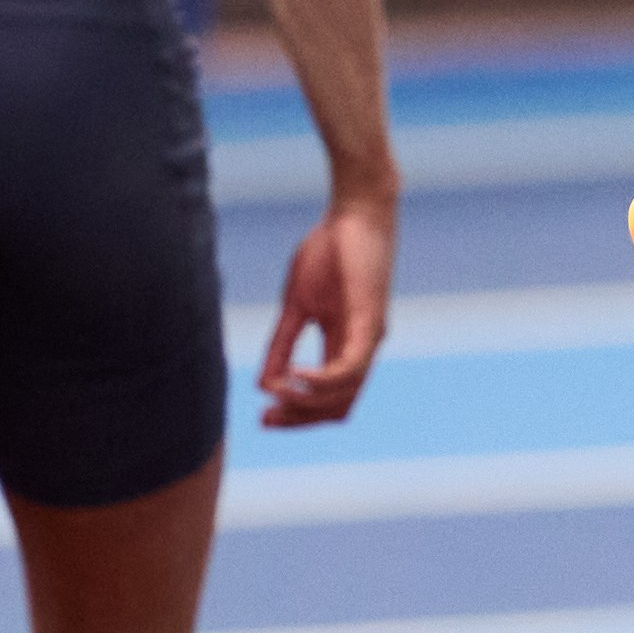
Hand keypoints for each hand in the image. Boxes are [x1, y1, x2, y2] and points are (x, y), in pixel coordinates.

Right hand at [257, 194, 395, 428]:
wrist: (357, 212)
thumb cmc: (330, 252)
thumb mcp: (296, 305)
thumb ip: (282, 345)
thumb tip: (264, 384)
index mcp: (345, 345)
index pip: (328, 399)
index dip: (298, 414)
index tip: (263, 416)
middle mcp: (362, 349)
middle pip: (337, 407)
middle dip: (300, 418)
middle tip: (265, 419)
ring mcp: (369, 337)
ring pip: (345, 394)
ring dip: (308, 401)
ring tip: (278, 395)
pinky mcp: (370, 321)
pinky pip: (351, 367)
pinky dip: (323, 380)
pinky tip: (296, 376)